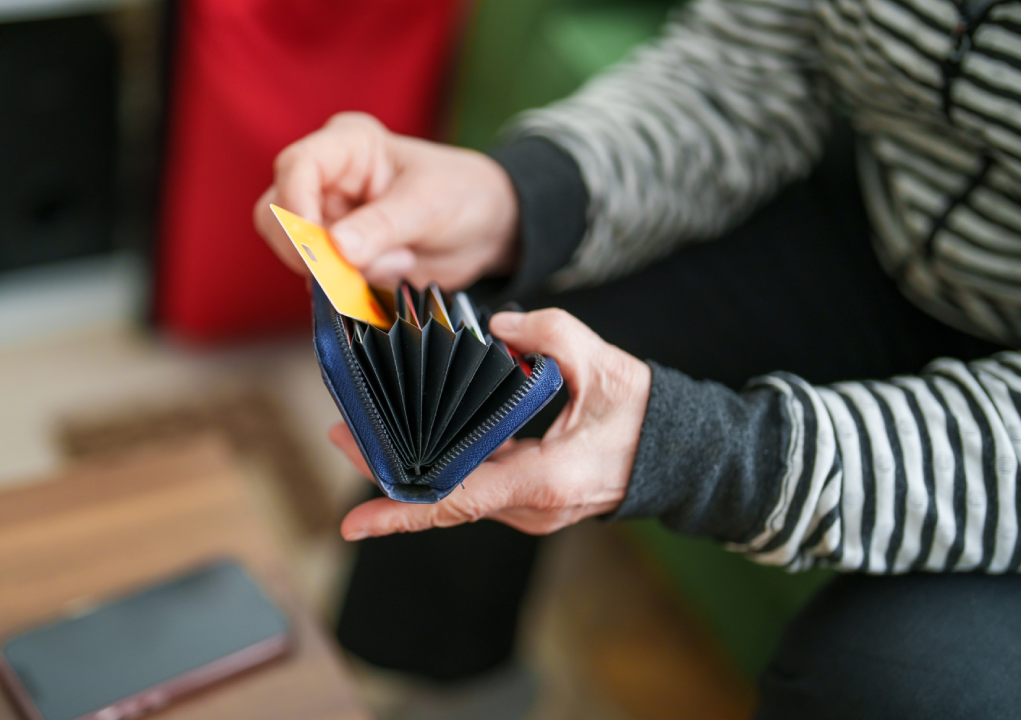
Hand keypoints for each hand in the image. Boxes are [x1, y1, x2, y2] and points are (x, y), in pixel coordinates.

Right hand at [253, 112, 519, 288]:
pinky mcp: (336, 254)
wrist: (487, 229)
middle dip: (315, 251)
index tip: (319, 249)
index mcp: (346, 145)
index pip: (295, 168)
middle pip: (278, 216)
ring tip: (399, 261)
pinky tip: (396, 270)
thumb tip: (335, 249)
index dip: (297, 209)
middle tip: (362, 266)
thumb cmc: (463, 195)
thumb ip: (382, 225)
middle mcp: (327, 178)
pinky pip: (320, 279)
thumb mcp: (429, 205)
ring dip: (342, 273)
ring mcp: (328, 218)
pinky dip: (351, 287)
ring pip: (297, 254)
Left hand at [329, 309, 651, 538]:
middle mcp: (531, 507)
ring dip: (410, 470)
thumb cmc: (643, 414)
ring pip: (455, 496)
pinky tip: (412, 440)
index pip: (460, 501)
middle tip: (341, 436)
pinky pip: (473, 488)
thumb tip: (498, 325)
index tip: (355, 523)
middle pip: (444, 499)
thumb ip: (552, 335)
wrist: (679, 454)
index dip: (403, 512)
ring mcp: (529, 510)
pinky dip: (440, 468)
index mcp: (545, 481)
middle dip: (387, 475)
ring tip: (362, 432)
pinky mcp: (528, 501)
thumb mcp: (606, 365)